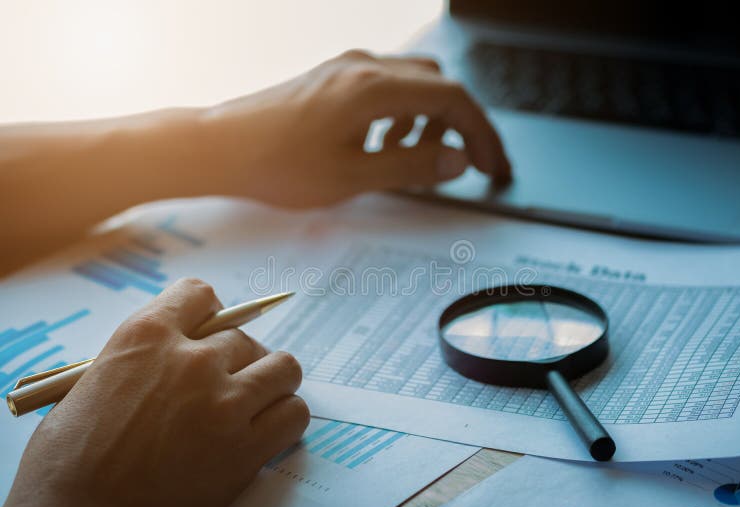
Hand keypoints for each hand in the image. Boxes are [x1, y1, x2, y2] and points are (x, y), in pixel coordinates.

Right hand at [0, 278, 309, 506]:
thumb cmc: (67, 466)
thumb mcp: (90, 386)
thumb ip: (139, 360)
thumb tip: (173, 353)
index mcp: (145, 337)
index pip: (198, 294)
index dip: (208, 312)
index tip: (211, 329)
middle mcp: (191, 361)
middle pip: (243, 337)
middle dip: (237, 359)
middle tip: (226, 384)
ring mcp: (225, 403)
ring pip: (283, 367)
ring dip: (272, 382)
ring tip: (257, 402)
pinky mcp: (247, 448)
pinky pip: (294, 413)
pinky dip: (286, 419)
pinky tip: (267, 431)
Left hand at [201, 49, 511, 206]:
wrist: (219, 148)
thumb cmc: (276, 165)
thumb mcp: (352, 177)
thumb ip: (411, 167)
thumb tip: (456, 161)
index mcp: (374, 89)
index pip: (452, 99)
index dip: (481, 134)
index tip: (492, 166)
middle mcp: (364, 68)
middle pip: (438, 86)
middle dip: (461, 125)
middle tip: (470, 164)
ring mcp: (348, 70)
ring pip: (414, 85)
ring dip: (429, 122)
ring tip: (417, 162)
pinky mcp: (334, 81)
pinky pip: (386, 90)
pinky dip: (402, 117)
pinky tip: (384, 148)